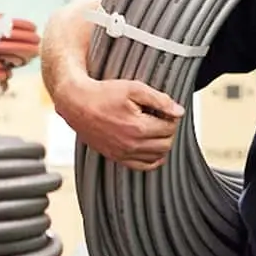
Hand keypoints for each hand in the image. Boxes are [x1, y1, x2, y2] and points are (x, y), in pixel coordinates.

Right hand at [58, 76, 184, 171]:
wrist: (77, 103)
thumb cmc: (103, 94)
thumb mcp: (134, 89)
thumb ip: (160, 100)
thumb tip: (178, 112)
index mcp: (138, 127)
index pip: (170, 128)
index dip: (171, 116)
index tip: (164, 110)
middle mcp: (132, 144)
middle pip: (166, 143)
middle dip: (168, 130)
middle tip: (160, 118)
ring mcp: (123, 153)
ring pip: (158, 156)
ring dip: (161, 143)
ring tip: (154, 128)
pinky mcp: (117, 157)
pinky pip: (144, 166)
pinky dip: (153, 158)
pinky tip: (150, 145)